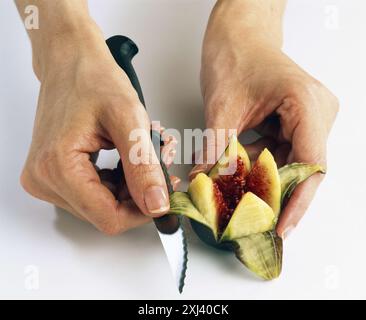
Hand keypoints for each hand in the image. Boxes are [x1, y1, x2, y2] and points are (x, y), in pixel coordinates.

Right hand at [20, 24, 177, 234]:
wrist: (71, 62)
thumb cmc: (93, 80)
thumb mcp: (128, 120)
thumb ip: (143, 167)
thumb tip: (156, 205)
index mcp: (58, 167)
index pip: (108, 218)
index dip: (142, 212)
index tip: (165, 195)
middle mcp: (44, 179)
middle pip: (105, 212)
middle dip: (139, 194)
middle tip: (160, 164)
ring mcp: (46, 179)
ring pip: (102, 204)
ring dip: (130, 186)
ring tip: (146, 156)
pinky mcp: (53, 174)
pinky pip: (94, 193)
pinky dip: (118, 181)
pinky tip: (128, 160)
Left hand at [190, 1, 338, 237]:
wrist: (238, 33)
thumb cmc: (234, 55)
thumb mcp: (222, 107)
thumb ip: (217, 150)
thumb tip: (206, 185)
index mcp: (307, 105)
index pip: (311, 165)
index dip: (297, 201)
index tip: (280, 226)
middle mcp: (316, 113)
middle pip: (302, 169)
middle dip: (274, 195)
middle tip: (252, 219)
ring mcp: (307, 118)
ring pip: (290, 164)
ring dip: (263, 182)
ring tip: (238, 199)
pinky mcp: (294, 122)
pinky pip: (280, 154)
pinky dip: (259, 168)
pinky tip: (239, 175)